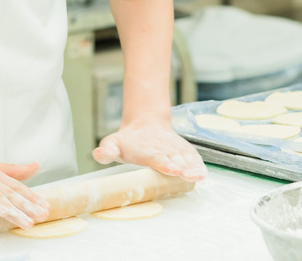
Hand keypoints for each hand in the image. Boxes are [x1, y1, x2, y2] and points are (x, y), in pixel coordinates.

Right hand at [0, 148, 49, 228]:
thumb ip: (7, 169)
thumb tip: (33, 166)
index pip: (15, 184)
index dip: (31, 196)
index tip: (45, 205)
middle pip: (11, 191)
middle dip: (29, 204)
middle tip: (44, 213)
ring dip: (17, 209)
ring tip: (30, 220)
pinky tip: (6, 214)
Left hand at [92, 120, 206, 182]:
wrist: (146, 124)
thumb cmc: (128, 141)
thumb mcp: (113, 143)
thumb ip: (107, 150)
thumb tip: (98, 153)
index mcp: (146, 150)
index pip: (156, 157)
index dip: (164, 163)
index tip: (171, 169)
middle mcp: (163, 149)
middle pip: (174, 159)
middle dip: (182, 168)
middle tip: (188, 175)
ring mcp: (174, 149)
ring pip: (185, 158)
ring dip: (193, 167)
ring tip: (199, 176)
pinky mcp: (183, 151)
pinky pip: (192, 157)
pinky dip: (198, 164)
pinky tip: (203, 174)